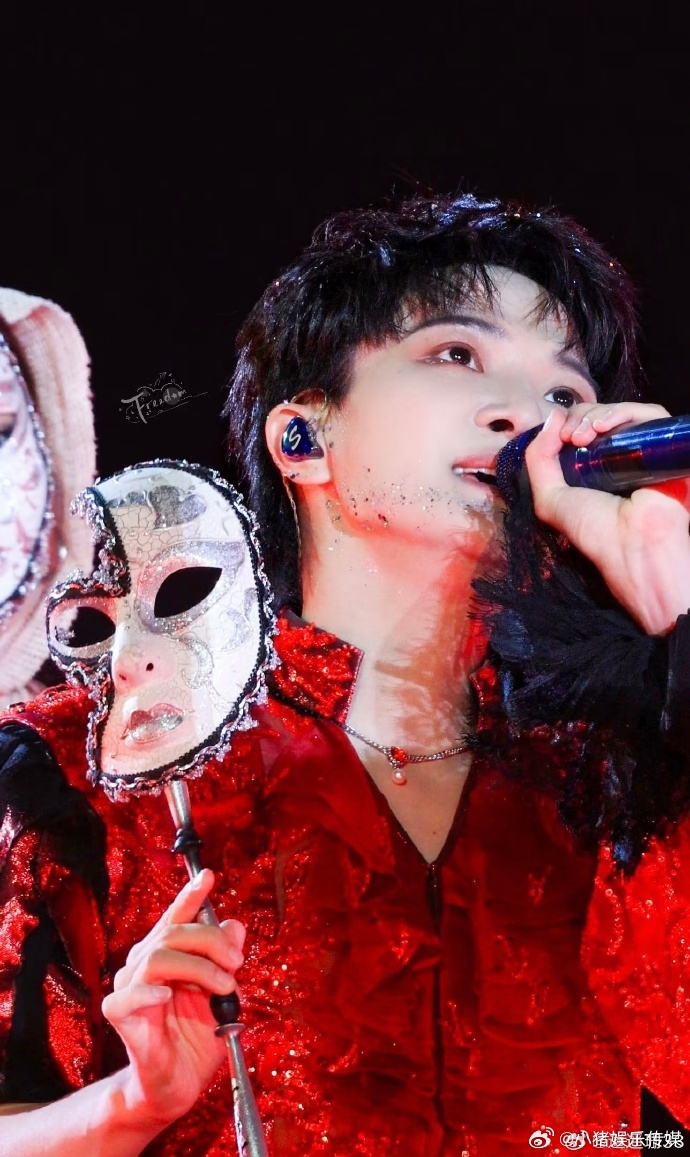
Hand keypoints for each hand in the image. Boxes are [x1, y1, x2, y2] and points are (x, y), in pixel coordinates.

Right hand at [102, 869, 244, 1127]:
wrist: (177, 1086)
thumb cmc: (196, 1038)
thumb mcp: (223, 995)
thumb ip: (226, 960)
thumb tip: (235, 925)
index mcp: (166, 954)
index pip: (177, 917)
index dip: (191, 894)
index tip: (208, 875)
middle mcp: (143, 964)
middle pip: (173, 931)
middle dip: (211, 940)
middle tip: (237, 963)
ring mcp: (129, 989)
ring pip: (158, 956)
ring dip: (198, 967)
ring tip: (224, 987)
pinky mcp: (120, 1017)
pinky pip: (127, 995)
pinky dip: (149, 991)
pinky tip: (167, 995)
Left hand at [524, 401, 689, 634]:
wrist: (633, 545)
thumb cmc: (593, 530)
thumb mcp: (550, 499)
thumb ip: (538, 458)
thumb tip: (553, 416)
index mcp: (593, 468)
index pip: (579, 428)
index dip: (565, 425)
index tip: (557, 439)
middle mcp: (618, 456)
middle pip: (597, 416)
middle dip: (577, 419)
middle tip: (571, 438)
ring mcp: (643, 449)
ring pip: (620, 412)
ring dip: (595, 415)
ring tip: (583, 436)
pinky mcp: (665, 444)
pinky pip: (649, 414)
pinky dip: (622, 412)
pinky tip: (603, 427)